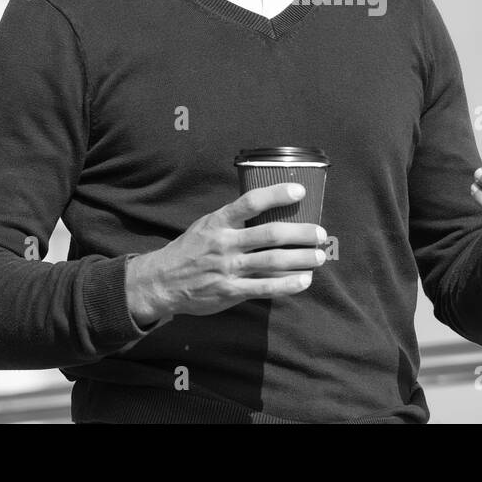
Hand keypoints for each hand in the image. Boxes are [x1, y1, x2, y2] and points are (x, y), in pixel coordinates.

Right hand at [125, 183, 326, 323]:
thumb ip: (233, 219)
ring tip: (318, 256)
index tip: (300, 190)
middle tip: (320, 233)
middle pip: (271, 234)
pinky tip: (304, 280)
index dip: (277, 194)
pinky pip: (265, 288)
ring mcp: (228, 268)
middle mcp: (225, 243)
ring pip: (273, 262)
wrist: (162, 282)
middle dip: (301, 233)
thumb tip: (268, 208)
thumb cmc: (190, 250)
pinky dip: (288, 284)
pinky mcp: (230, 291)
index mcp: (219, 222)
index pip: (251, 202)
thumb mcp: (206, 225)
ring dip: (301, 258)